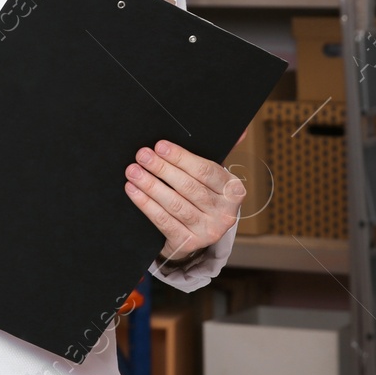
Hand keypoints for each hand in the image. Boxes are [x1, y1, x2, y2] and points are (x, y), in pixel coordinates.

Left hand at [124, 139, 244, 262]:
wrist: (195, 233)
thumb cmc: (202, 195)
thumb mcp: (213, 177)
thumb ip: (222, 152)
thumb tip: (241, 131)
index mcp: (233, 191)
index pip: (206, 171)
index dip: (181, 158)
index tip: (160, 146)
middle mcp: (225, 213)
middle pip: (189, 187)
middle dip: (162, 169)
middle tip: (142, 155)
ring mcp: (208, 231)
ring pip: (175, 204)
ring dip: (151, 186)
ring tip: (133, 171)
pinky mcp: (189, 243)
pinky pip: (164, 221)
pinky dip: (146, 205)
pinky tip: (133, 191)